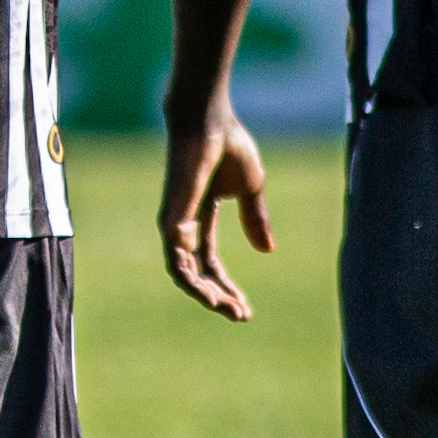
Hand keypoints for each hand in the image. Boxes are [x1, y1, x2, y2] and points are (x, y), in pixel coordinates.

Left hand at [159, 91, 273, 320]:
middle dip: (220, 296)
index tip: (246, 308)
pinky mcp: (170, 219)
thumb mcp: (250, 189)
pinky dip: (191, 279)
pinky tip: (208, 293)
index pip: (211, 262)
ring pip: (185, 273)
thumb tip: (267, 252)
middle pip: (199, 273)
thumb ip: (255, 219)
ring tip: (228, 309)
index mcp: (202, 217)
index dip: (228, 286)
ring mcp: (174, 224)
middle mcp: (184, 225)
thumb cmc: (228, 145)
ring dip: (206, 295)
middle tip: (241, 315)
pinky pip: (176, 260)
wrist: (210, 122)